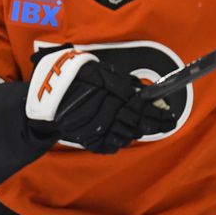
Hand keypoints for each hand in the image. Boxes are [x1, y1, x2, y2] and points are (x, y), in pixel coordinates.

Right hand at [26, 48, 175, 153]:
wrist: (45, 95)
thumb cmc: (74, 76)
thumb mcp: (98, 70)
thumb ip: (121, 81)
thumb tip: (144, 91)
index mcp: (106, 89)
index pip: (139, 103)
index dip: (157, 111)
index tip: (170, 115)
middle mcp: (101, 108)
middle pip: (135, 120)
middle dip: (155, 123)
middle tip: (169, 123)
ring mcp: (93, 125)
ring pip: (124, 133)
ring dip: (140, 131)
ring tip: (152, 128)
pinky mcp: (85, 137)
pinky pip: (109, 144)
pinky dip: (120, 141)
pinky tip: (128, 135)